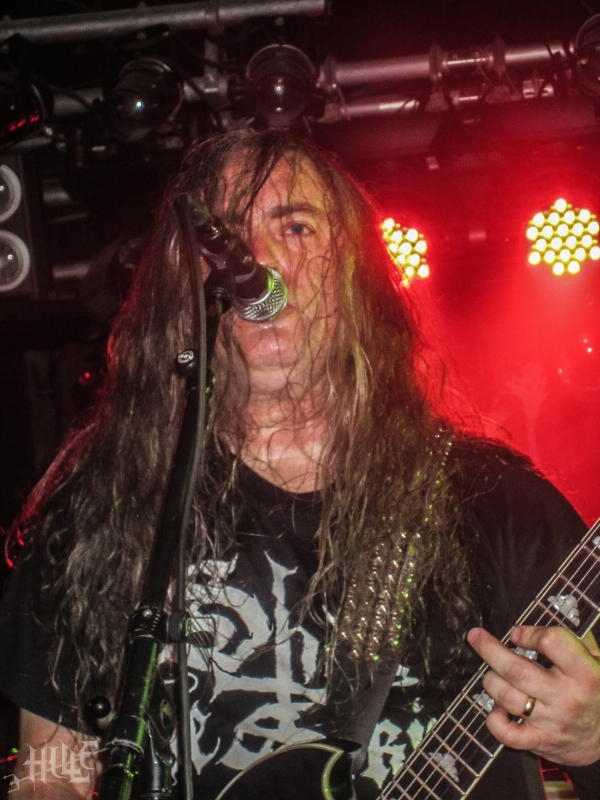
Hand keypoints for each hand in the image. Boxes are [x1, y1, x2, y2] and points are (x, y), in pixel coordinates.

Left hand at [467, 625, 599, 765]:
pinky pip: (506, 733)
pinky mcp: (540, 741)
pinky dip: (494, 719)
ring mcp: (551, 722)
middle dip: (489, 649)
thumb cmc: (597, 693)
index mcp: (584, 673)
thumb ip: (576, 639)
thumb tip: (542, 620)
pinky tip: (498, 708)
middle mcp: (566, 697)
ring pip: (505, 696)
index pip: (551, 642)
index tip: (518, 634)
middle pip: (516, 669)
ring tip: (494, 675)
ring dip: (491, 681)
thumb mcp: (598, 662)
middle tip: (475, 636)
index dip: (530, 633)